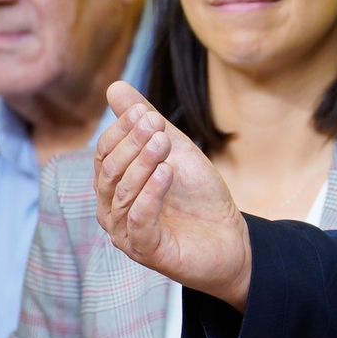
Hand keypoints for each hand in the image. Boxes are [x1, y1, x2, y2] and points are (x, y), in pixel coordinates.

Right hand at [96, 81, 251, 308]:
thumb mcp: (176, 151)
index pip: (105, 152)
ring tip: (163, 143)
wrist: (231, 237)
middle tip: (155, 124)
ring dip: (143, 165)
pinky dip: (150, 195)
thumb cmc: (199, 196)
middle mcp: (112, 210)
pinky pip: (138, 221)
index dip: (123, 130)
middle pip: (109, 172)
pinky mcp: (146, 251)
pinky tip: (166, 173)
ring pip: (122, 194)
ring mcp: (126, 233)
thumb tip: (115, 86)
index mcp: (115, 185)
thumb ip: (145, 123)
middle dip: (132, 145)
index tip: (146, 112)